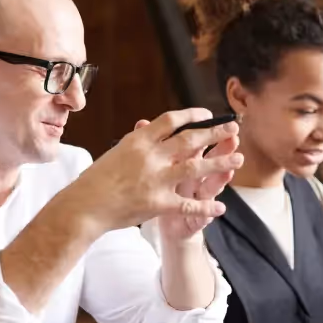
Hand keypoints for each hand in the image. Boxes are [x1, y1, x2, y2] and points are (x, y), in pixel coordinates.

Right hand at [66, 108, 243, 233]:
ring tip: (238, 159)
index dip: (193, 115)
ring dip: (220, 163)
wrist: (83, 207)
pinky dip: (206, 207)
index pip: (171, 120)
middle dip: (215, 133)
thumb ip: (137, 141)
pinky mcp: (158, 203)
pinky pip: (188, 205)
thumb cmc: (95, 180)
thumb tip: (148, 128)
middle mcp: (150, 156)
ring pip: (196, 168)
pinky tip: (220, 207)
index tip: (207, 114)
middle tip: (233, 128)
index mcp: (138, 140)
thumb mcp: (116, 152)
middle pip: (190, 139)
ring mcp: (156, 180)